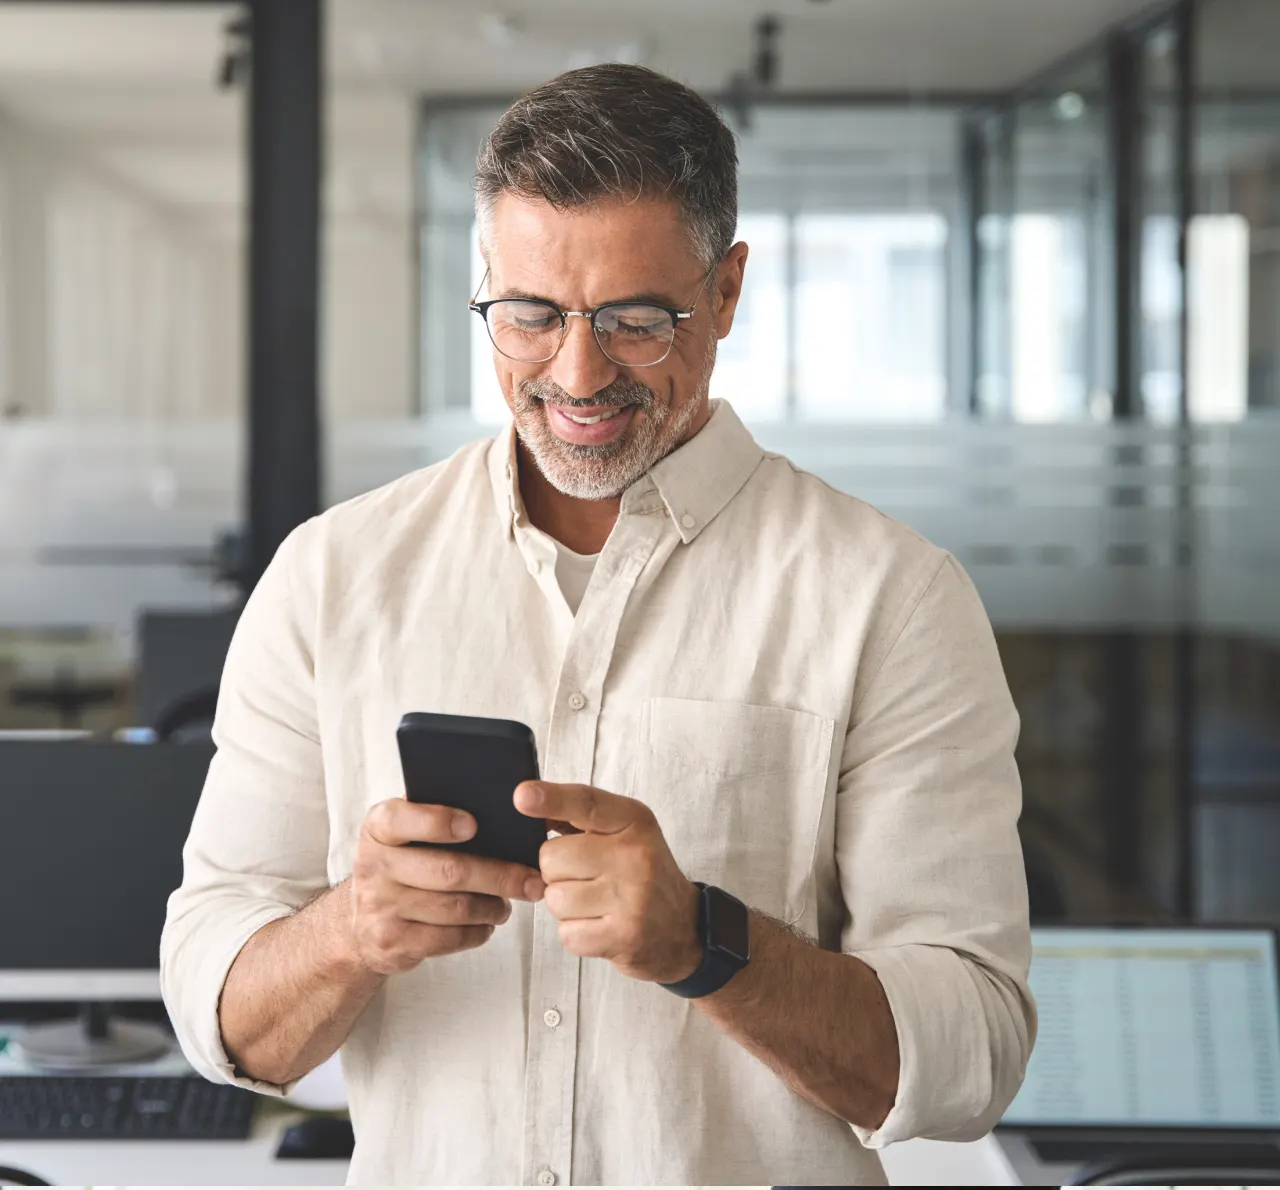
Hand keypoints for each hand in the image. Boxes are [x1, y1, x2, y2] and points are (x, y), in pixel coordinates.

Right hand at [348, 799, 545, 975]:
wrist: (360, 924)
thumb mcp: (403, 835)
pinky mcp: (394, 944)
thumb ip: (435, 816)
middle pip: (448, 871)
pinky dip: (478, 931)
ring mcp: (381, 909)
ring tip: (510, 901)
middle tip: (532, 879)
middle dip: (498, 876)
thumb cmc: (400, 866)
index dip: (438, 821)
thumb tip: (500, 811)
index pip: (401, 820)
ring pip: (455, 909)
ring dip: (493, 906)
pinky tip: (487, 922)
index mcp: (378, 829)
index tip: (473, 825)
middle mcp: (374, 867)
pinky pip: (449, 939)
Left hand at [514, 781, 701, 983]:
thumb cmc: (644, 875)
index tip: (521, 797)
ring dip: (565, 905)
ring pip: (555, 898)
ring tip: (594, 904)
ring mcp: (631, 898)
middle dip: (557, 872)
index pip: (586, 803)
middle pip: (552, 858)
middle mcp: (635, 856)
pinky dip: (576, 933)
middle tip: (585, 878)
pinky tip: (599, 925)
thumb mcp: (625, 833)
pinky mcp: (623, 936)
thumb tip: (528, 803)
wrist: (684, 929)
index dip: (551, 799)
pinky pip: (567, 933)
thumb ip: (581, 818)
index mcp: (634, 821)